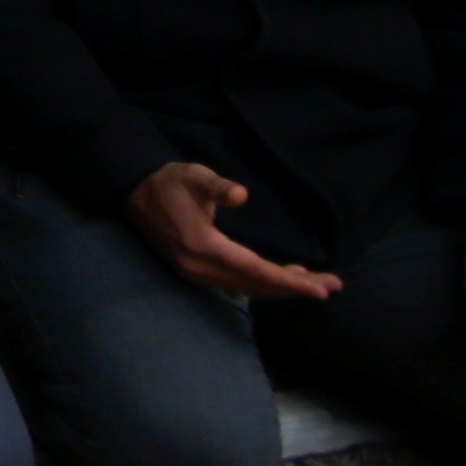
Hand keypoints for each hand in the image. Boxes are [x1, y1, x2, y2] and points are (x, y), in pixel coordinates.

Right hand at [123, 159, 340, 301]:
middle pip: (257, 285)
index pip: (256, 270)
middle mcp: (201, 267)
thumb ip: (216, 186)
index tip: (321, 289)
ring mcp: (196, 273)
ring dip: (282, 288)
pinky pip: (237, 284)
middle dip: (296, 287)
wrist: (132, 193)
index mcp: (203, 246)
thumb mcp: (192, 176)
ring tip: (314, 283)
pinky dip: (263, 284)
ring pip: (248, 288)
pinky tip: (280, 278)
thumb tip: (242, 194)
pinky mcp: (196, 272)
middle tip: (332, 286)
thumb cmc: (167, 182)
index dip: (290, 281)